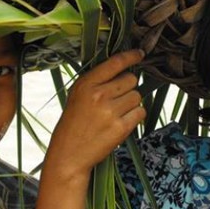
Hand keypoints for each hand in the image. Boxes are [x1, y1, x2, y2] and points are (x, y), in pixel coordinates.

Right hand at [45, 49, 145, 181]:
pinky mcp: (121, 128)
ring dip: (131, 103)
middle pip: (131, 79)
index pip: (115, 63)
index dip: (131, 56)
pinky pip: (141, 112)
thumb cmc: (73, 123)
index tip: (140, 53)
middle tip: (115, 99)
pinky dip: (135, 116)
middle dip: (128, 87)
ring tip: (115, 113)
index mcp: (86, 84)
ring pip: (137, 96)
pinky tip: (121, 122)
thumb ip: (97, 81)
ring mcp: (111, 112)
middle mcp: (99, 95)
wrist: (69, 155)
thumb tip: (124, 68)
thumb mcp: (77, 95)